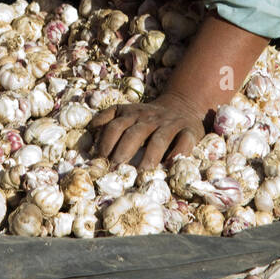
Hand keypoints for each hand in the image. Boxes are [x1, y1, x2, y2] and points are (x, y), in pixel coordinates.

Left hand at [89, 90, 206, 168]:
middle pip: (134, 134)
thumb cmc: (149, 116)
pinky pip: (184, 141)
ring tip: (142, 173)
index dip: (106, 143)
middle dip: (123, 152)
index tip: (99, 161)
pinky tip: (171, 164)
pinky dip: (178, 152)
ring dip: (149, 157)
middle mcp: (149, 118)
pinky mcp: (189, 131)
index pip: (115, 126)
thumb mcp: (128, 111)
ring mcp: (170, 124)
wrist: (183, 105)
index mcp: (132, 114)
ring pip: (159, 139)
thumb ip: (109, 118)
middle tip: (116, 170)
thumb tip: (90, 128)